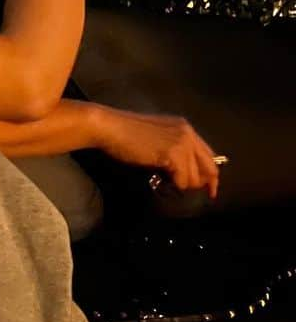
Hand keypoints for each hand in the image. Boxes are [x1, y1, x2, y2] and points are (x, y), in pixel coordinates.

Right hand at [95, 106, 221, 199]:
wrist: (110, 128)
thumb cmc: (126, 133)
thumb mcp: (158, 137)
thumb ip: (174, 148)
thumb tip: (187, 171)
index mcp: (184, 127)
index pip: (208, 154)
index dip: (210, 174)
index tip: (208, 189)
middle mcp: (187, 133)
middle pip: (209, 167)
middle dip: (205, 184)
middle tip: (195, 194)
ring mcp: (181, 143)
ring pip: (195, 177)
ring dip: (182, 184)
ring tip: (166, 180)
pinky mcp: (173, 154)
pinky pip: (182, 180)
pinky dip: (173, 185)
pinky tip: (161, 179)